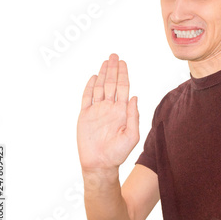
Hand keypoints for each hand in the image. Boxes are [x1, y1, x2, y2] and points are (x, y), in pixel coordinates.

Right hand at [77, 54, 139, 171]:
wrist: (100, 164)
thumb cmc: (118, 153)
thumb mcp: (132, 135)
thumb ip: (134, 116)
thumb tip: (135, 97)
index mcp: (122, 111)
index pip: (123, 88)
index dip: (123, 74)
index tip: (123, 63)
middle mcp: (110, 108)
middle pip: (112, 84)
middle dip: (114, 69)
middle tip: (114, 55)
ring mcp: (97, 110)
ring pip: (100, 87)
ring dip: (103, 74)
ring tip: (106, 61)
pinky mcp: (85, 116)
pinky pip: (87, 98)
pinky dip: (89, 86)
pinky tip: (94, 76)